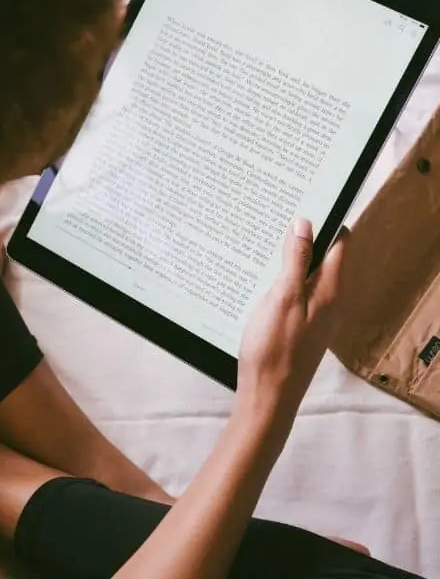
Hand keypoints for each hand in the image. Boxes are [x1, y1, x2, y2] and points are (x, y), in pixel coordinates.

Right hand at [237, 218, 348, 423]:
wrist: (267, 396)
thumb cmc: (273, 348)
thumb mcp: (281, 296)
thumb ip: (295, 259)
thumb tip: (304, 224)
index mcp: (330, 291)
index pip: (338, 244)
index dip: (324, 222)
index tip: (302, 204)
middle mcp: (329, 302)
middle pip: (322, 259)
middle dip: (303, 238)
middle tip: (275, 221)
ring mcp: (315, 317)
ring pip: (307, 277)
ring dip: (289, 261)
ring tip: (263, 247)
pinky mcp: (300, 329)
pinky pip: (296, 295)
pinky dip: (282, 283)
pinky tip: (261, 283)